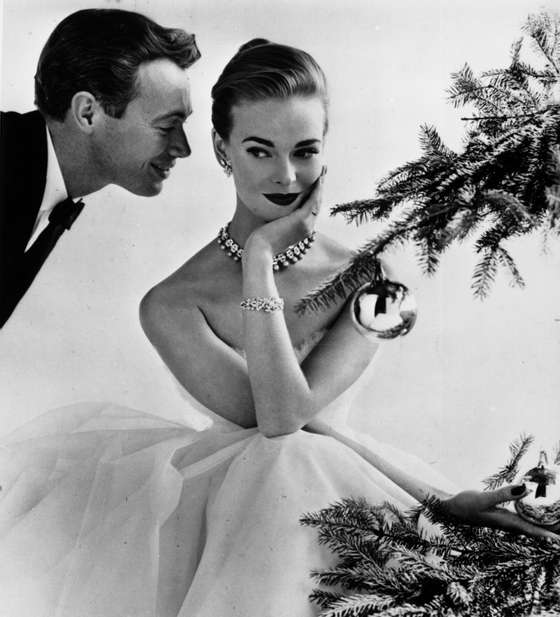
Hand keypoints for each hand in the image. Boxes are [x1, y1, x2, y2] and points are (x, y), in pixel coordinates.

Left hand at [245, 167, 325, 257]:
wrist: (259, 250)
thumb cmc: (260, 240)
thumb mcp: (271, 226)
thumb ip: (276, 217)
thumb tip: (270, 206)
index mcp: (301, 230)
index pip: (311, 209)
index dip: (314, 195)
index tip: (315, 182)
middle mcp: (307, 228)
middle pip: (317, 203)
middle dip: (320, 187)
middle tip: (323, 172)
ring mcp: (306, 225)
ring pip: (318, 201)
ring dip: (321, 185)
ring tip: (323, 171)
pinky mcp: (301, 220)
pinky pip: (313, 201)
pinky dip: (317, 189)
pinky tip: (319, 178)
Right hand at [441, 484, 559, 539]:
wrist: (448, 508)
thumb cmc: (464, 505)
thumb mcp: (483, 499)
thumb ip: (503, 494)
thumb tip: (525, 489)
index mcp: (504, 522)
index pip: (531, 530)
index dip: (546, 535)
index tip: (559, 541)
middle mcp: (506, 523)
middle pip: (532, 529)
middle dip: (547, 531)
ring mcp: (502, 519)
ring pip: (527, 524)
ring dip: (540, 526)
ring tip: (553, 526)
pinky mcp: (498, 513)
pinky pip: (519, 518)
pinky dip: (529, 517)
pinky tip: (532, 515)